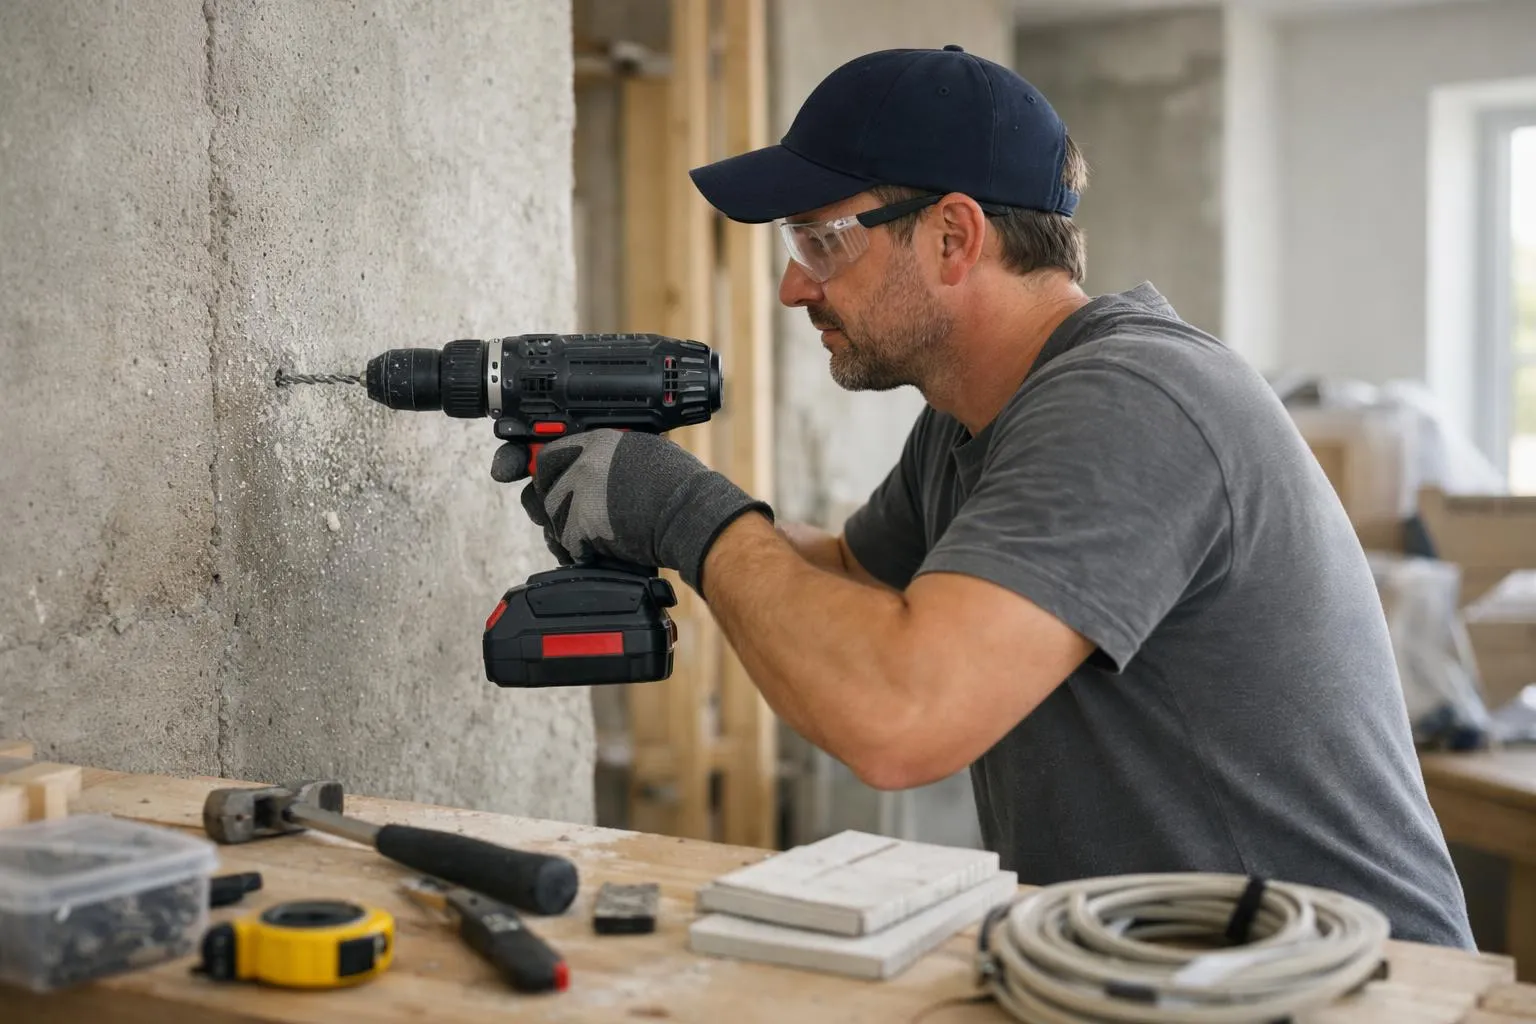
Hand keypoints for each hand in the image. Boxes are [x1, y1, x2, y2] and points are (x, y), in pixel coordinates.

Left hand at [519, 429, 771, 593]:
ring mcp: (577, 496)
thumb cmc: (675, 485)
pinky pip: (566, 543)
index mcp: (595, 442)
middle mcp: (581, 465)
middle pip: (542, 487)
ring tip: (596, 531)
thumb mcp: (640, 449)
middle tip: (574, 513)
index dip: (541, 468)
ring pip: (551, 518)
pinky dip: (580, 550)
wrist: (687, 514)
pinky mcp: (579, 528)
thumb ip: (606, 453)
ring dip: (567, 528)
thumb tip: (586, 461)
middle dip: (552, 502)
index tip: (533, 474)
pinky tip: (600, 547)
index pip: (548, 454)